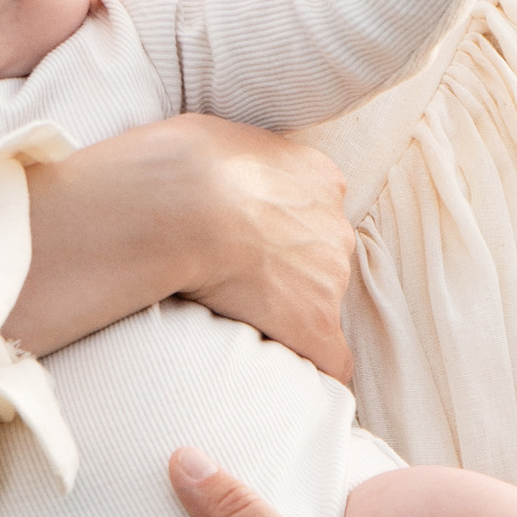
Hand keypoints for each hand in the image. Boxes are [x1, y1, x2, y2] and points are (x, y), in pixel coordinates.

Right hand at [10, 117, 358, 381]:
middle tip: (240, 286)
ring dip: (288, 317)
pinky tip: (292, 380)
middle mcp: (333, 228)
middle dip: (290, 275)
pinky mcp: (315, 326)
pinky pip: (331, 360)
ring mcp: (329, 280)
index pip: (312, 214)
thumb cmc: (183, 166)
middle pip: (322, 260)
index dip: (282, 236)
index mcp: (316, 179)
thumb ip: (236, 158)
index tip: (252, 248)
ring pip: (319, 306)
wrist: (183, 205)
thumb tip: (213, 164)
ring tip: (240, 324)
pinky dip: (313, 369)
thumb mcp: (215, 137)